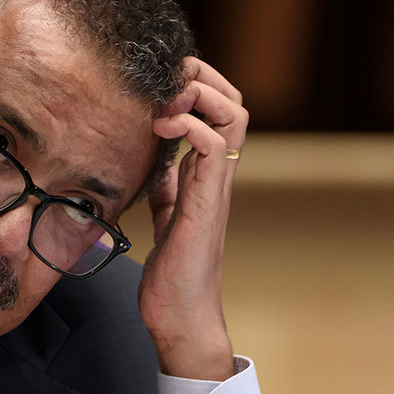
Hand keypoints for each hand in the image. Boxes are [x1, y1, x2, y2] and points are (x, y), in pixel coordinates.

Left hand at [138, 57, 246, 380]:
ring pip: (232, 116)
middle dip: (202, 77)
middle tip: (167, 81)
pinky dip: (188, 126)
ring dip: (198, 95)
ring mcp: (215, 187)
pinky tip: (159, 131)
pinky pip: (210, 147)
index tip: (162, 85)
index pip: (221, 110)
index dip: (198, 85)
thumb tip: (159, 165)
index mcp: (206, 174)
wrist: (182, 316)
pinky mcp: (205, 202)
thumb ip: (169, 188)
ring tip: (165, 103)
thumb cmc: (174, 273)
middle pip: (234, 102)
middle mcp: (217, 175)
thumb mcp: (166, 216)